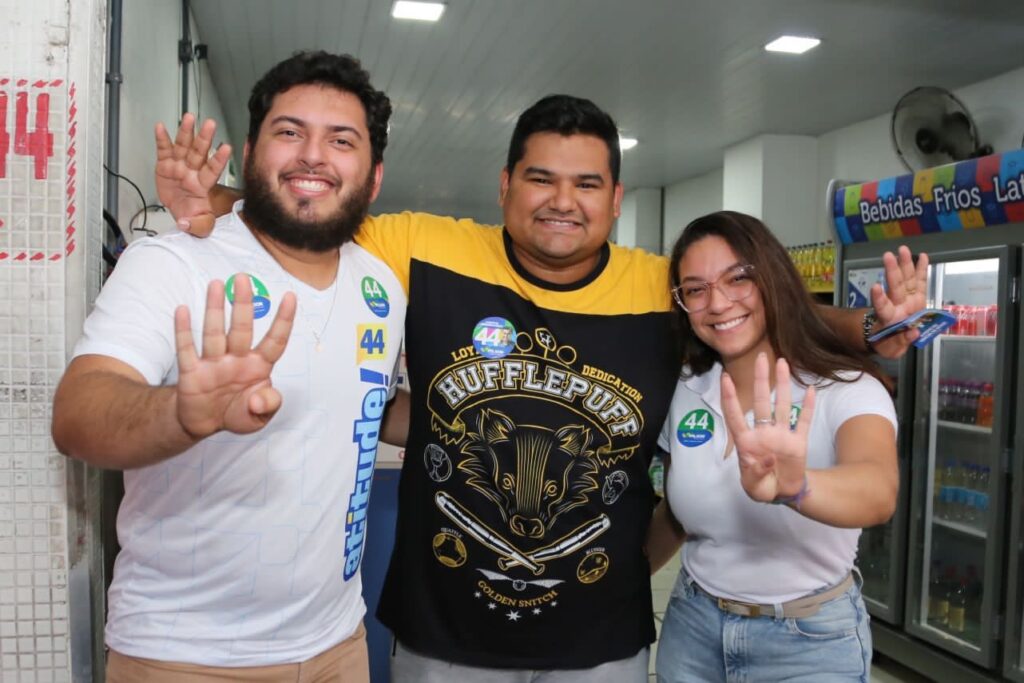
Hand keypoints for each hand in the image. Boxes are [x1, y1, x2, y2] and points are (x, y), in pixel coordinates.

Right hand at [155, 113, 231, 236]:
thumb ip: (197, 226)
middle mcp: (193, 172)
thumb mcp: (200, 226)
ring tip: (188, 118)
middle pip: (199, 153)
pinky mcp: (165, 165)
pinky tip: (160, 127)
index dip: (219, 159)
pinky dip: (162, 139)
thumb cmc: (194, 216)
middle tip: (210, 124)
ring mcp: (179, 166)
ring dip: (186, 132)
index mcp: (203, 185)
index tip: (226, 148)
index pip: (213, 170)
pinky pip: (164, 150)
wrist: (181, 213)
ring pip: (183, 146)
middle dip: (204, 138)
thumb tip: (184, 224)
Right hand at [174, 274, 295, 438]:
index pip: (275, 340)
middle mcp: (237, 359)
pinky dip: (184, 331)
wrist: (206, 423)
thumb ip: (267, 405)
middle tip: (242, 278)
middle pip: (242, 328)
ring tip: (216, 285)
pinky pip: (187, 349)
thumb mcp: (259, 417)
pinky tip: (183, 310)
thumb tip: (258, 400)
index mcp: (259, 366)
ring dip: (215, 309)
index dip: (284, 320)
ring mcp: (214, 363)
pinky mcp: (191, 372)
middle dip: (243, 304)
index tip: (290, 296)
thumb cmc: (238, 412)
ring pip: (215, 333)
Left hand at [720, 354, 815, 502]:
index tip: (725, 378)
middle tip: (760, 357)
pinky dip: (807, 406)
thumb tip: (765, 459)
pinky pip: (804, 421)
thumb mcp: (754, 487)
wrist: (782, 493)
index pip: (735, 416)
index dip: (730, 398)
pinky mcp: (799, 442)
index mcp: (747, 443)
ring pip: (782, 405)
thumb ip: (755, 474)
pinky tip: (809, 389)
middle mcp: (764, 433)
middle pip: (761, 402)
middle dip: (760, 380)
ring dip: (783, 385)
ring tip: (782, 363)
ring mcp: (782, 435)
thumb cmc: (761, 487)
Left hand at [870, 245, 928, 357]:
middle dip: (893, 271)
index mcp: (889, 319)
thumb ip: (901, 342)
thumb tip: (913, 332)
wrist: (891, 339)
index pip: (882, 308)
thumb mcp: (892, 350)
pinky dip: (921, 270)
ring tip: (903, 250)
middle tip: (888, 255)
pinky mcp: (917, 298)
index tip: (875, 286)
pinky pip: (920, 282)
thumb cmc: (888, 344)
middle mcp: (897, 306)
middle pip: (895, 287)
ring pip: (906, 280)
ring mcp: (907, 300)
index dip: (879, 298)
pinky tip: (922, 256)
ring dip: (905, 265)